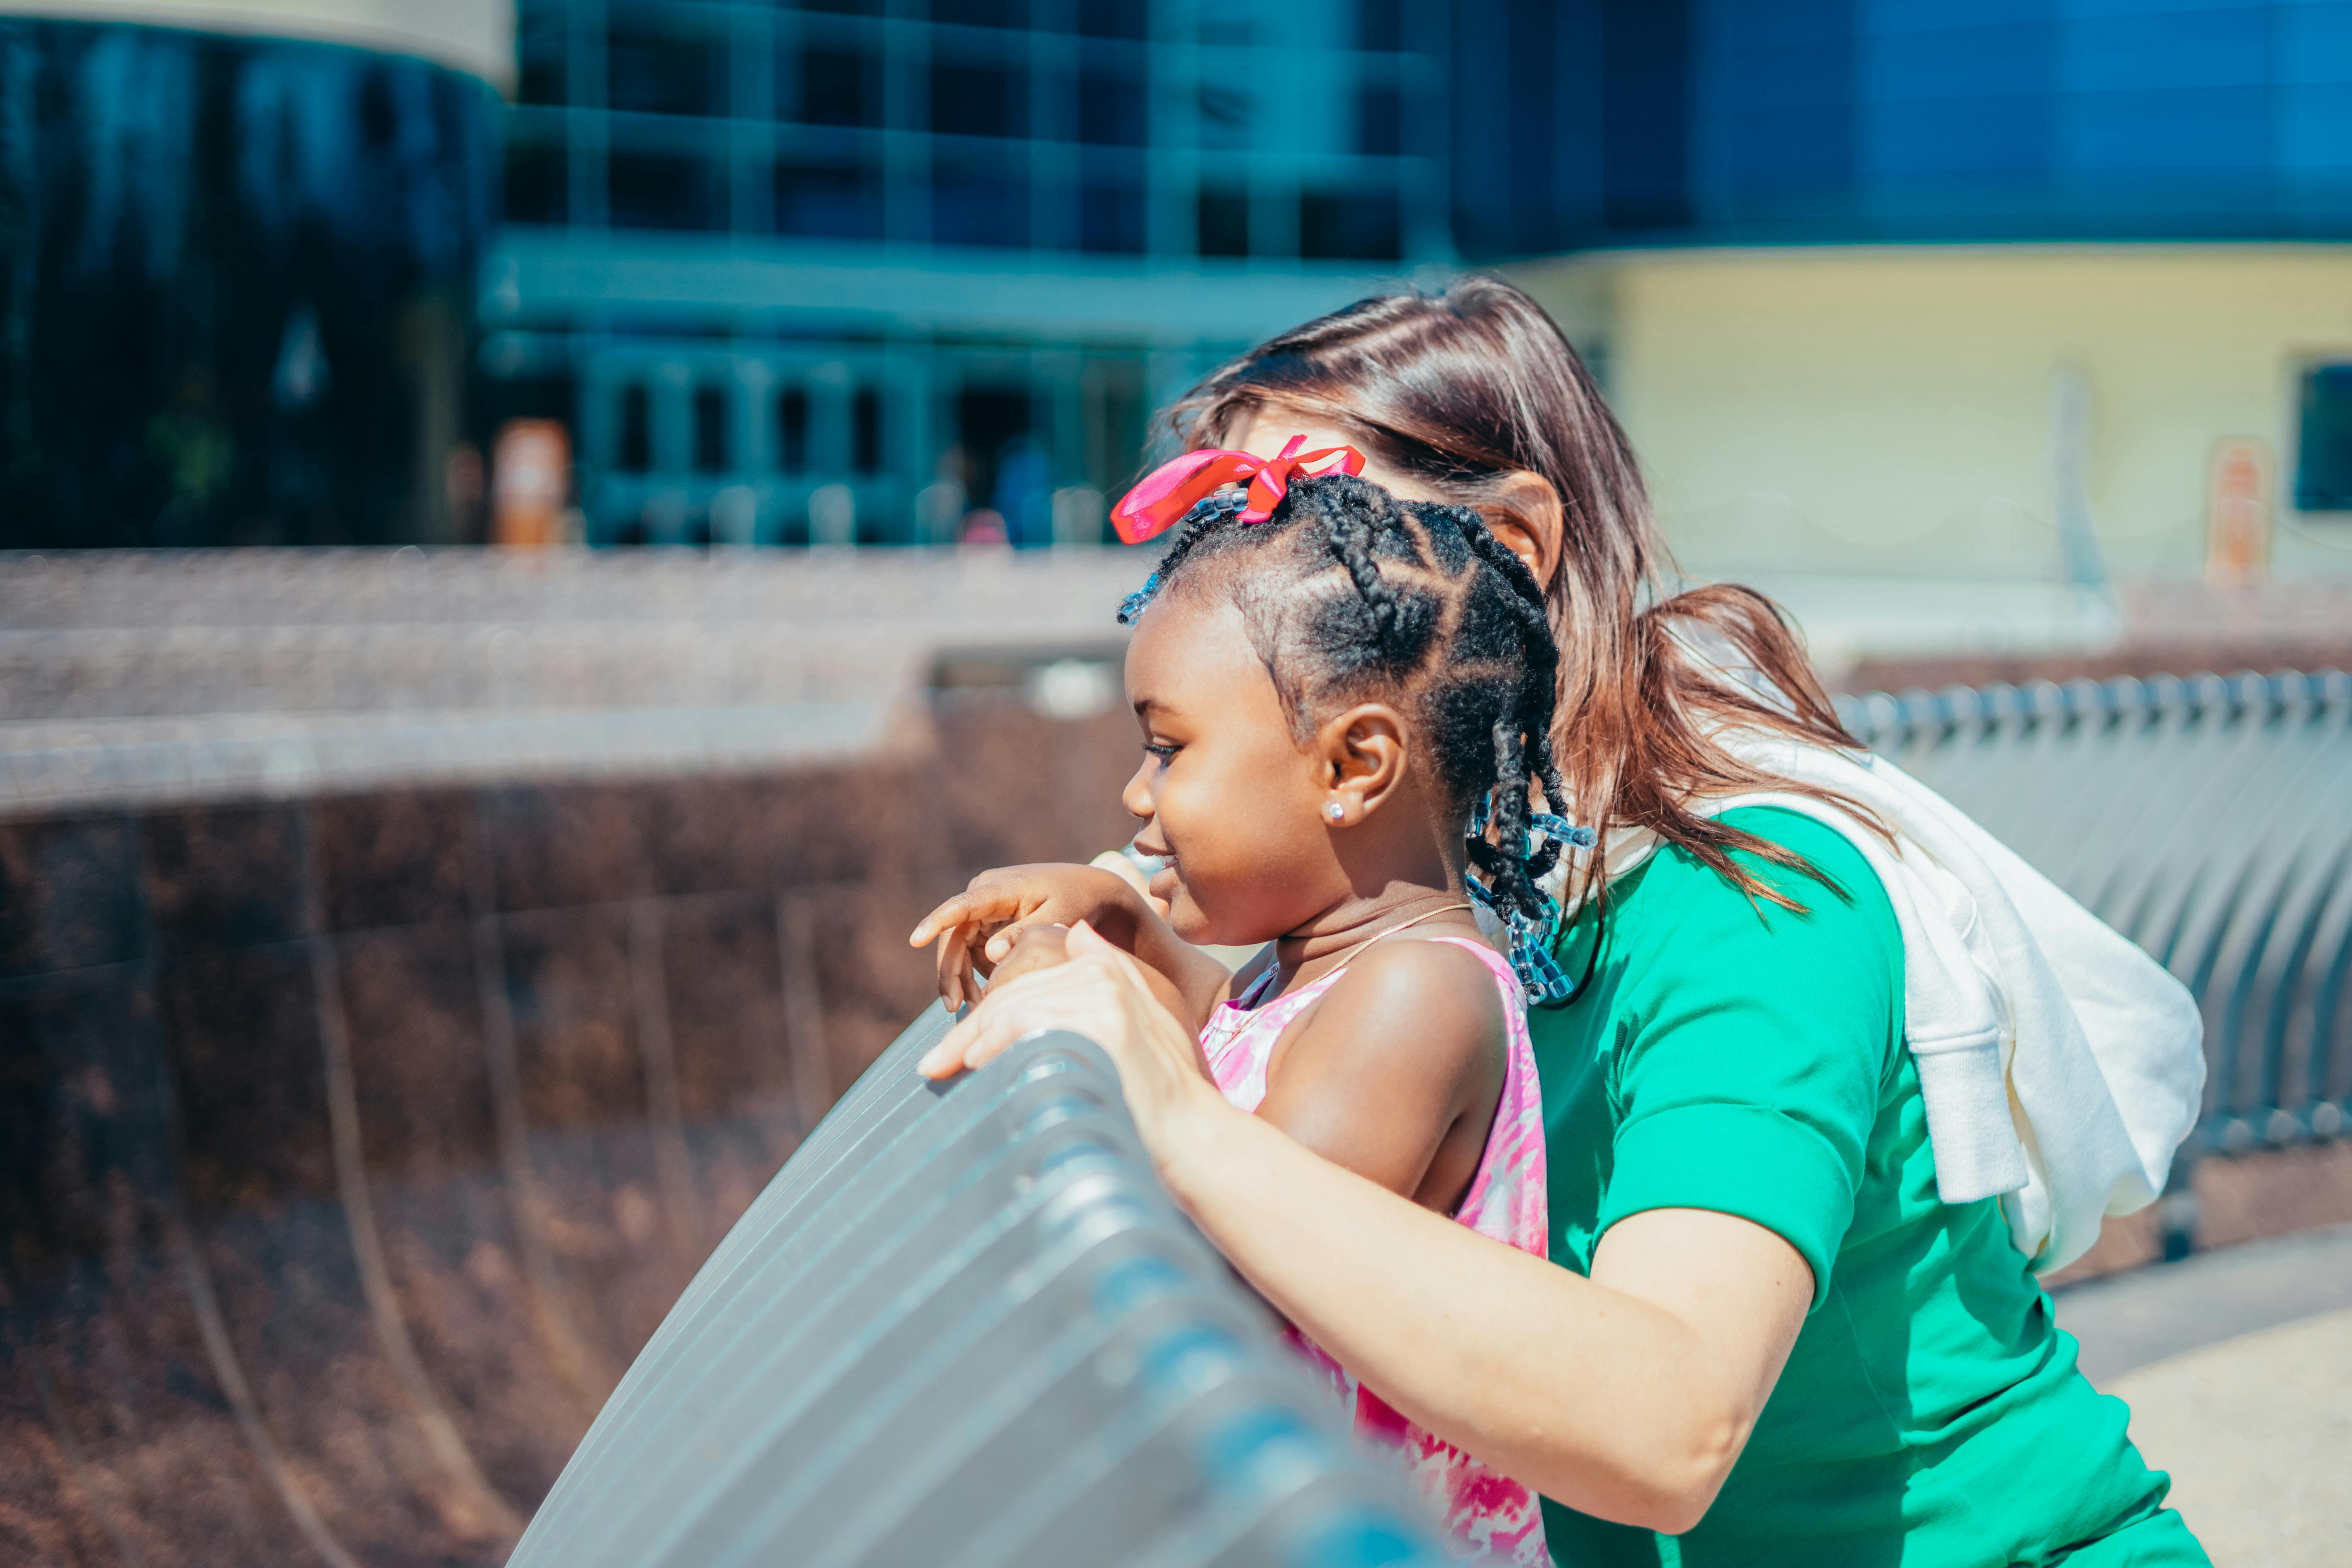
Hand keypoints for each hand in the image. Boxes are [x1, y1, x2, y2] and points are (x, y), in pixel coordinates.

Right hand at [909, 863, 1146, 1009]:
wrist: (1089, 888)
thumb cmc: (1076, 901)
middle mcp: (983, 892)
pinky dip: (976, 972)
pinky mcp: (987, 919)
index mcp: (999, 888)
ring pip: (959, 946)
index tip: (915, 939)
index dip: (937, 923)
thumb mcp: (1058, 917)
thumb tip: (991, 954)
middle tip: (954, 1008)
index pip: (961, 907)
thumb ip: (1025, 934)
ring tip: (974, 1008)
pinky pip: (972, 948)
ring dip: (962, 978)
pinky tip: (987, 993)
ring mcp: (983, 906)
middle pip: (954, 936)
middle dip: (951, 973)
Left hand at [916, 921, 1227, 1162]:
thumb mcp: (1142, 1024)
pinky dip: (994, 1043)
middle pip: (1013, 997)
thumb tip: (1076, 934)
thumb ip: (1109, 975)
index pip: (1026, 985)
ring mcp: (1102, 994)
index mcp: (1106, 968)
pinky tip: (975, 1064)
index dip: (986, 1015)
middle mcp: (1103, 972)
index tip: (958, 1046)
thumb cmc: (1160, 1094)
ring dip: (969, 1042)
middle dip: (967, 1032)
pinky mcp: (1099, 1021)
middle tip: (932, 1065)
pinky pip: (1027, 1024)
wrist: (1194, 1134)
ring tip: (940, 1069)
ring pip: (1012, 1010)